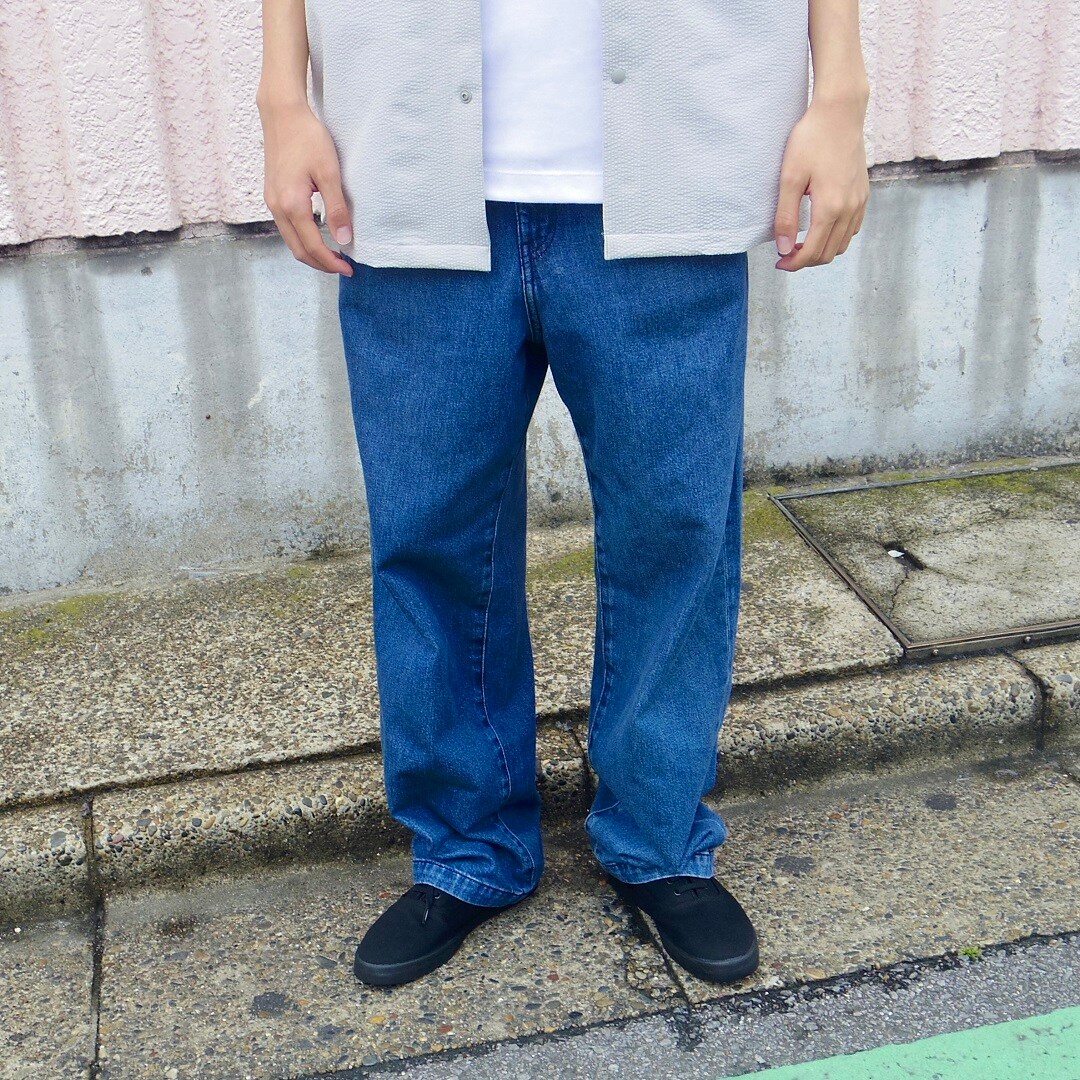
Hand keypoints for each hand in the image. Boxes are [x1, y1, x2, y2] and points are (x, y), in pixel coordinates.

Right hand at [258, 99, 353, 275]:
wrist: (282, 114)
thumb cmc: (308, 138)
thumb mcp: (329, 173)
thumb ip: (337, 209)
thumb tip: (344, 240)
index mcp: (292, 205)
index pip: (312, 247)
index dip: (331, 262)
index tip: (349, 269)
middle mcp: (277, 208)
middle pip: (298, 250)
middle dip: (321, 264)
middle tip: (343, 267)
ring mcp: (272, 202)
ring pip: (291, 241)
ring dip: (311, 253)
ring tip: (333, 255)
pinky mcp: (272, 196)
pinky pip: (287, 228)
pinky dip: (303, 239)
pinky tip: (318, 235)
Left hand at [774, 93, 868, 271]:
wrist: (840, 113)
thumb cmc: (811, 140)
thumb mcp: (790, 178)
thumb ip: (786, 216)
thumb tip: (783, 249)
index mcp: (830, 208)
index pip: (812, 252)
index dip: (793, 263)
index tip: (779, 262)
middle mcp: (849, 209)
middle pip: (828, 254)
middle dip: (805, 260)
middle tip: (785, 254)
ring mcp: (860, 202)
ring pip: (842, 244)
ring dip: (821, 250)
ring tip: (801, 243)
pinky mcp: (864, 194)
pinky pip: (852, 229)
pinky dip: (836, 237)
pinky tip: (820, 228)